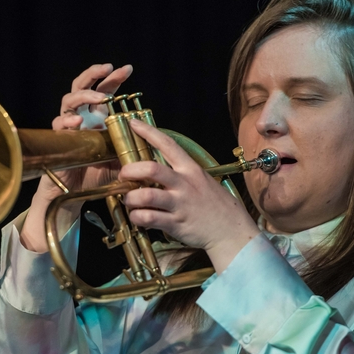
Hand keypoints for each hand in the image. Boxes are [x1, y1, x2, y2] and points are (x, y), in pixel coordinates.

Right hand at [21, 63, 132, 252]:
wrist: (75, 192)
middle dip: (95, 74)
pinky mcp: (59, 139)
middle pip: (81, 85)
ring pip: (69, 99)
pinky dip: (68, 120)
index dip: (114, 78)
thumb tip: (154, 142)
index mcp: (95, 117)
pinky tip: (79, 120)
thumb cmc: (95, 174)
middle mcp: (80, 116)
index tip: (128, 70)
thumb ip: (132, 148)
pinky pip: (59, 124)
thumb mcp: (120, 159)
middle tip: (109, 68)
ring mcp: (68, 126)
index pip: (103, 90)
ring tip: (100, 98)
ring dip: (85, 95)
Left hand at [118, 120, 260, 272]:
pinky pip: (148, 218)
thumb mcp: (202, 181)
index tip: (133, 123)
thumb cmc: (214, 205)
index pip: (168, 144)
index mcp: (190, 169)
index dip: (148, 132)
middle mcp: (184, 184)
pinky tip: (138, 217)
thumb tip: (155, 169)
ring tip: (129, 201)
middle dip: (130, 170)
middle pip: (151, 169)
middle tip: (123, 175)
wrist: (231, 230)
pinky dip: (136, 217)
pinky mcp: (175, 224)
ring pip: (145, 196)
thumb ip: (181, 174)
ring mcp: (179, 204)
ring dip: (130, 198)